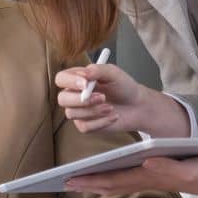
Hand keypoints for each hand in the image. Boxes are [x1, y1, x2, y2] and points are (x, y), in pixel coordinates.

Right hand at [54, 63, 188, 137]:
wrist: (136, 106)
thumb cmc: (124, 87)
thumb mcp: (113, 73)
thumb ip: (98, 70)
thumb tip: (83, 74)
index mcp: (77, 79)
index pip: (61, 79)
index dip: (70, 81)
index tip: (85, 83)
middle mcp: (74, 95)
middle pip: (62, 99)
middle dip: (81, 100)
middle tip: (102, 97)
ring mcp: (78, 111)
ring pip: (73, 114)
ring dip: (94, 111)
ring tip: (111, 107)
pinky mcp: (85, 125)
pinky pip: (84, 127)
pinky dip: (100, 122)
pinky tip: (112, 116)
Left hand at [66, 156, 197, 197]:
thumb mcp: (192, 168)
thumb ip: (170, 166)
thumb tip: (146, 160)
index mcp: (152, 176)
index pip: (115, 179)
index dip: (92, 179)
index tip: (72, 178)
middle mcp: (147, 179)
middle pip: (110, 183)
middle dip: (87, 182)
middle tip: (62, 180)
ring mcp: (150, 178)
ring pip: (117, 182)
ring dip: (96, 181)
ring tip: (76, 178)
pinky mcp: (155, 175)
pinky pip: (127, 178)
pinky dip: (111, 177)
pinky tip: (102, 175)